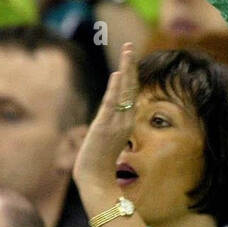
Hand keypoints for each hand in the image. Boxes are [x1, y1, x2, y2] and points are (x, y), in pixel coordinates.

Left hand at [73, 42, 136, 190]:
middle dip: (131, 65)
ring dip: (127, 68)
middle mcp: (125, 119)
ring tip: (128, 50)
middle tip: (130, 46)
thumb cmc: (100, 166)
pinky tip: (118, 73)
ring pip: (124, 90)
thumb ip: (111, 131)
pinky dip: (116, 87)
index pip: (130, 95)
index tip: (130, 60)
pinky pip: (112, 102)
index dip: (131, 76)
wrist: (96, 180)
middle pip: (131, 87)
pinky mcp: (105, 125)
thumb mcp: (107, 144)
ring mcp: (116, 122)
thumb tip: (110, 126)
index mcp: (126, 123)